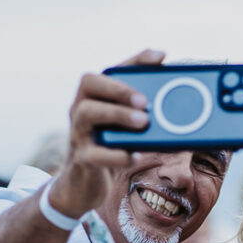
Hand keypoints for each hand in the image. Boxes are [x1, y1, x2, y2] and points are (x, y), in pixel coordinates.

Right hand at [50, 49, 164, 216]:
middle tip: (146, 101)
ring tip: (143, 123)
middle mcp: (80, 108)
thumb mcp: (123, 119)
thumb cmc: (109, 142)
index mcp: (92, 95)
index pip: (105, 69)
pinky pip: (94, 154)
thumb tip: (165, 66)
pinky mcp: (82, 159)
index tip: (160, 61)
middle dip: (120, 89)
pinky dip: (116, 155)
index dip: (131, 62)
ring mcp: (77, 132)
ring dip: (117, 114)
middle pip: (90, 85)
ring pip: (87, 114)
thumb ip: (140, 96)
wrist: (84, 181)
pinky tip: (134, 156)